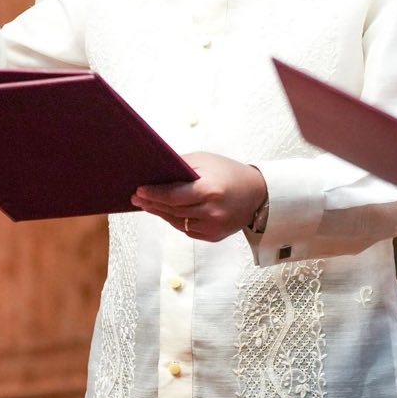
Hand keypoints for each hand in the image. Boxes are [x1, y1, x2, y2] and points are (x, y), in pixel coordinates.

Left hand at [133, 152, 268, 241]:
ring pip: (177, 222)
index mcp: (210, 190)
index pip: (173, 196)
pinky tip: (166, 212)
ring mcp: (213, 227)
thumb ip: (181, 165)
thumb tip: (155, 172)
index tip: (139, 190)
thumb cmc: (230, 173)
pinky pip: (187, 230)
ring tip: (148, 205)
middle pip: (172, 210)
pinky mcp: (214, 236)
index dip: (154, 194)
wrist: (259, 194)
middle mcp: (211, 211)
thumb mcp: (206, 161)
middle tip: (137, 197)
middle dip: (152, 203)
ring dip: (160, 213)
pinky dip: (176, 221)